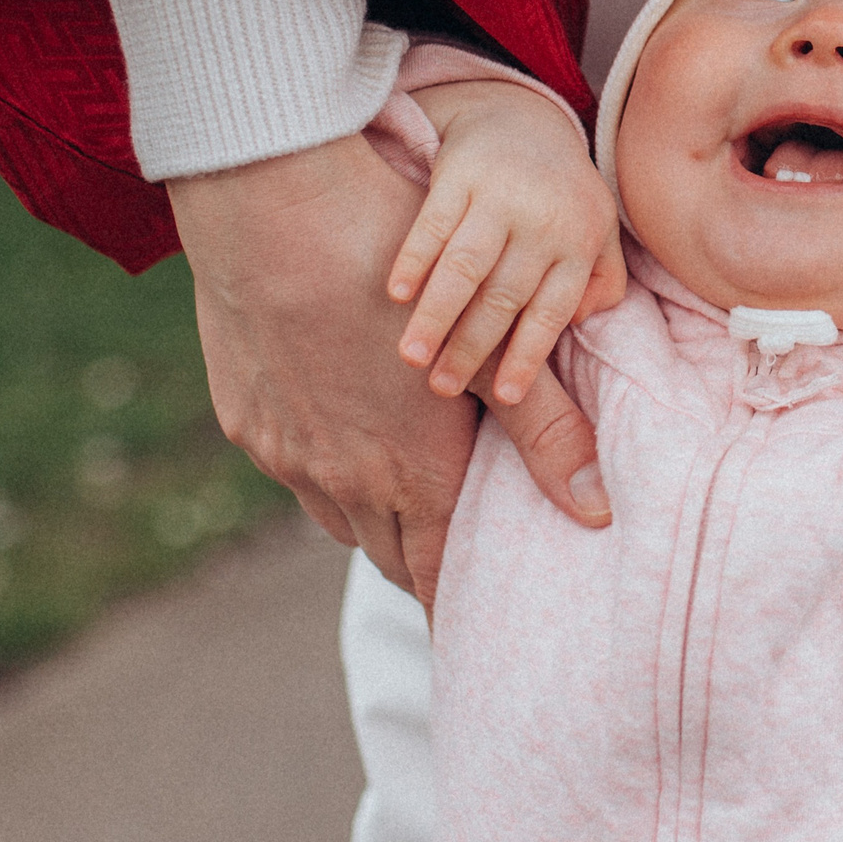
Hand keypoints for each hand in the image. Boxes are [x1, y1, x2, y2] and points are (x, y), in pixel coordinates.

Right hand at [169, 133, 608, 615]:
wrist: (273, 213)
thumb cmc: (396, 272)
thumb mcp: (484, 352)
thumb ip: (545, 432)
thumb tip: (599, 510)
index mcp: (408, 475)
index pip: (437, 576)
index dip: (457, 606)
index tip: (476, 629)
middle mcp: (340, 482)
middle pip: (389, 558)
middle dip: (424, 569)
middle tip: (451, 573)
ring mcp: (283, 454)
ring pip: (335, 518)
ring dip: (372, 522)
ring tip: (403, 510)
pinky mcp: (243, 420)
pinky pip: (290, 471)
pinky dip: (322, 476)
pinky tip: (339, 441)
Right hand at [388, 79, 626, 405]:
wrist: (523, 121)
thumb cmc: (560, 195)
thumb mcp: (598, 231)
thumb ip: (600, 280)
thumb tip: (581, 324)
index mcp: (577, 242)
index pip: (551, 310)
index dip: (528, 354)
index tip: (506, 396)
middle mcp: (541, 221)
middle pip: (503, 296)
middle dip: (471, 347)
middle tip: (441, 387)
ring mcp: (499, 196)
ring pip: (465, 266)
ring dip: (436, 315)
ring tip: (411, 356)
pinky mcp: (459, 174)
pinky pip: (432, 223)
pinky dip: (413, 259)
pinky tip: (396, 294)